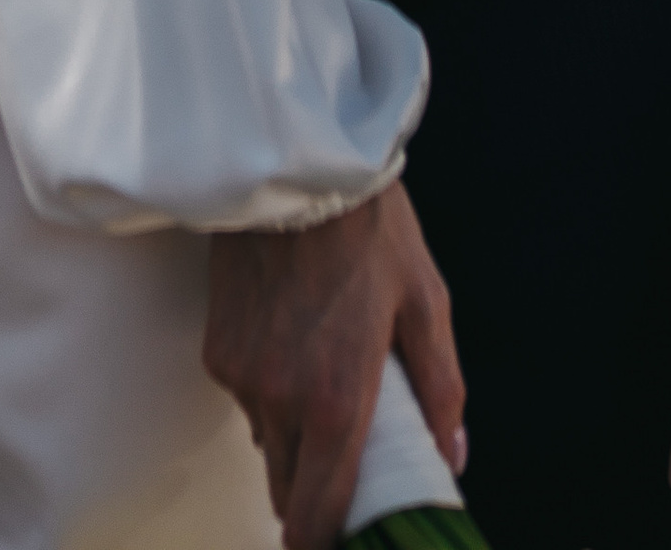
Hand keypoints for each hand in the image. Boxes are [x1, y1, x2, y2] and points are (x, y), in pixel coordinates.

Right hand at [204, 181, 463, 549]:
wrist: (296, 160)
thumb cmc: (370, 226)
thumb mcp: (426, 303)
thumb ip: (440, 390)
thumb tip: (452, 455)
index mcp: (338, 402)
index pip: (319, 517)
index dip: (328, 544)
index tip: (344, 543)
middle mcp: (281, 401)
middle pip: (290, 493)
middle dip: (317, 496)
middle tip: (350, 467)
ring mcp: (243, 377)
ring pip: (269, 443)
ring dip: (296, 440)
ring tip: (329, 386)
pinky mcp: (218, 349)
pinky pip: (247, 398)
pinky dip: (271, 393)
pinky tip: (297, 346)